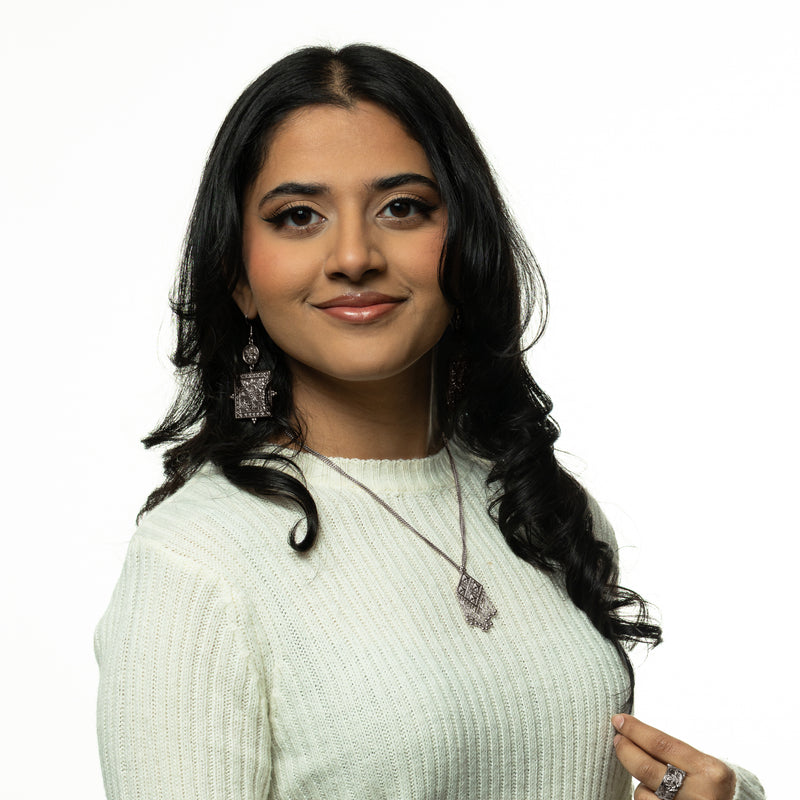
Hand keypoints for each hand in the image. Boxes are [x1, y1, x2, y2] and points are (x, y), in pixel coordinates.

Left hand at [612, 714, 735, 799]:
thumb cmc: (716, 787)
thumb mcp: (706, 766)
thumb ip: (676, 753)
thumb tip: (634, 732)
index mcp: (710, 771)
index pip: (661, 744)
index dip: (636, 731)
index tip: (619, 721)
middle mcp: (701, 794)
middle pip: (646, 769)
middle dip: (626, 751)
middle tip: (618, 740)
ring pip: (643, 794)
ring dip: (639, 783)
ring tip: (650, 779)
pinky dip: (645, 798)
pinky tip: (654, 795)